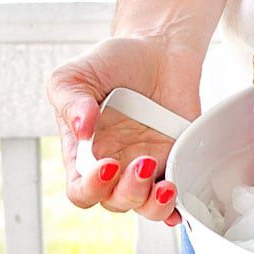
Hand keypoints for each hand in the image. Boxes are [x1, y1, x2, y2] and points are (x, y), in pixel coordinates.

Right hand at [46, 36, 202, 224]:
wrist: (158, 47)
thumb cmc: (113, 63)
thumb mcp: (75, 75)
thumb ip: (71, 101)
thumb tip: (82, 129)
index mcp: (85, 153)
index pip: (81, 189)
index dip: (91, 187)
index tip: (107, 164)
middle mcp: (117, 164)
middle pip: (116, 202)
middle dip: (129, 192)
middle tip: (143, 162)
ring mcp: (150, 164)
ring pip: (146, 205)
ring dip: (155, 204)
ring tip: (166, 185)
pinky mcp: (178, 157)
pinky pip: (179, 193)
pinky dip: (179, 207)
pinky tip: (182, 205)